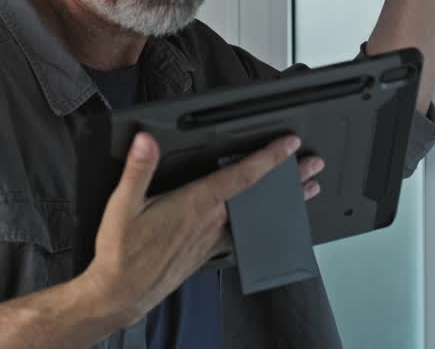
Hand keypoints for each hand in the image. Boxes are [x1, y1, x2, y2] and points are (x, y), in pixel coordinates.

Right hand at [83, 133, 304, 325]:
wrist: (120, 293)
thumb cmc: (121, 252)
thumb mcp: (123, 204)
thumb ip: (138, 169)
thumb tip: (146, 141)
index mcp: (196, 205)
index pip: (242, 176)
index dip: (270, 158)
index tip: (290, 145)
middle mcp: (211, 223)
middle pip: (259, 196)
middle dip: (290, 180)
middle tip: (314, 168)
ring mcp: (212, 240)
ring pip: (255, 217)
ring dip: (282, 203)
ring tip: (304, 193)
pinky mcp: (207, 253)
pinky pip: (242, 235)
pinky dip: (259, 224)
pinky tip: (262, 224)